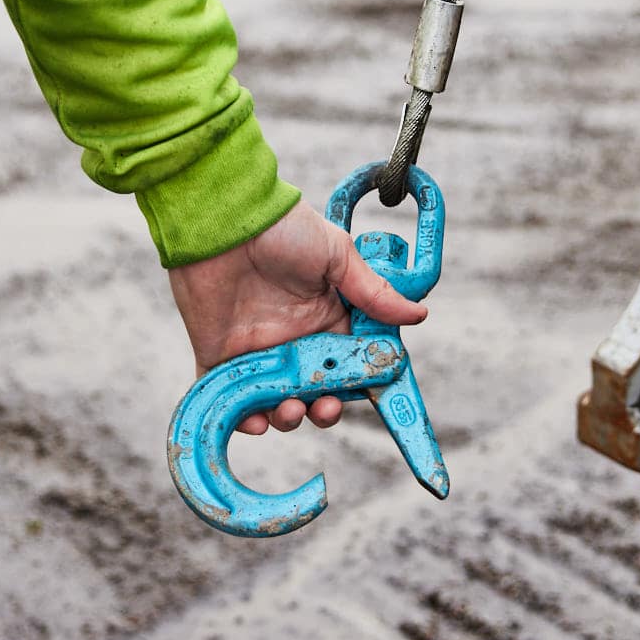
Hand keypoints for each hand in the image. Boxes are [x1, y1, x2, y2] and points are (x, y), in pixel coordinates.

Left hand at [168, 200, 426, 434]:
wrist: (224, 221)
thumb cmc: (284, 230)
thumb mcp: (338, 256)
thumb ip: (374, 292)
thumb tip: (419, 315)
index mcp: (326, 316)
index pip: (350, 360)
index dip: (360, 381)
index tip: (367, 392)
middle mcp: (294, 338)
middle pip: (316, 389)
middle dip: (324, 408)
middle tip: (325, 406)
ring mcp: (258, 350)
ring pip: (278, 401)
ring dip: (289, 417)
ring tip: (291, 410)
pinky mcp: (220, 357)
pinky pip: (230, 400)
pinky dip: (243, 419)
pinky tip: (255, 419)